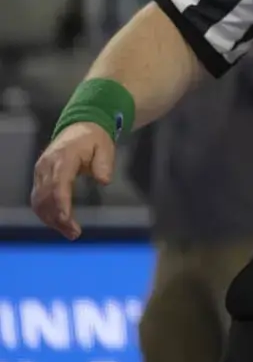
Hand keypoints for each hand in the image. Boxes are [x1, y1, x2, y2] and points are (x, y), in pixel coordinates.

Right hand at [31, 123, 115, 239]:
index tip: (67, 219)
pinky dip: (46, 213)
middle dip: (58, 217)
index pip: (58, 184)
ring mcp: (40, 172)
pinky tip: (59, 224)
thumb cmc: (94, 139)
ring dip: (51, 219)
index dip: (61, 203)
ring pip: (39, 201)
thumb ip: (105, 163)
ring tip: (70, 232)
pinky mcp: (39, 178)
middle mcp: (46, 166)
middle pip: (47, 196)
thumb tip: (104, 180)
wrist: (79, 127)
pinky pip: (38, 199)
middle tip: (74, 233)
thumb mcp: (105, 146)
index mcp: (63, 157)